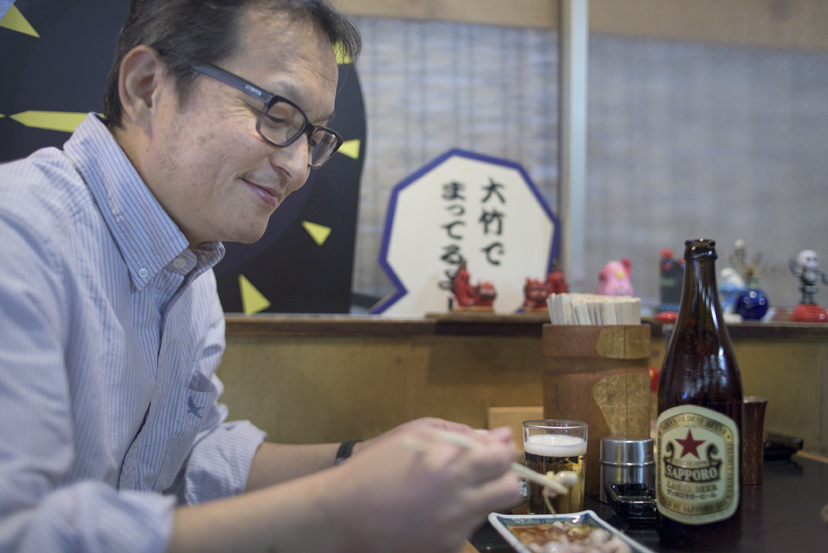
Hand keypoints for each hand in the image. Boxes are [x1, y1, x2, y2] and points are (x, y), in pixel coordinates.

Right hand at [323, 424, 520, 552]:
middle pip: (509, 490)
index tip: (496, 445)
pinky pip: (465, 530)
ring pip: (487, 510)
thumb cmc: (375, 467)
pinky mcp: (444, 550)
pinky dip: (457, 517)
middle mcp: (459, 506)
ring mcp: (453, 533)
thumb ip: (460, 435)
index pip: (503, 459)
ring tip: (447, 488)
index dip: (504, 448)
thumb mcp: (414, 436)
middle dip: (502, 475)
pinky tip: (432, 509)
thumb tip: (495, 438)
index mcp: (451, 472)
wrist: (341, 515)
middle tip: (483, 468)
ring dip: (478, 495)